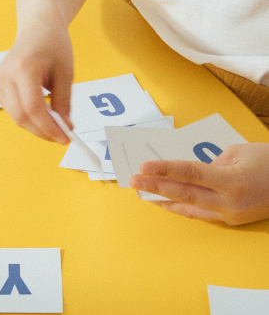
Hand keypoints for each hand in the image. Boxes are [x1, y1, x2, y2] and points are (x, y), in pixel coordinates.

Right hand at [0, 18, 74, 143]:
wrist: (38, 28)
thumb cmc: (52, 44)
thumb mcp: (66, 73)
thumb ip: (63, 102)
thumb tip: (65, 126)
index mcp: (23, 69)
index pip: (32, 108)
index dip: (49, 127)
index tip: (65, 138)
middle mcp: (5, 75)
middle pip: (21, 116)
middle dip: (42, 131)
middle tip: (62, 136)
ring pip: (15, 116)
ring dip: (36, 125)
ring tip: (55, 123)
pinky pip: (12, 110)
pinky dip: (28, 117)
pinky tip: (42, 113)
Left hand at [130, 143, 268, 224]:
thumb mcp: (239, 152)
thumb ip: (211, 162)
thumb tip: (190, 172)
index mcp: (232, 182)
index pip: (190, 174)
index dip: (164, 171)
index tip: (143, 168)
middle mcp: (230, 202)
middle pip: (185, 195)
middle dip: (155, 188)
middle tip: (133, 182)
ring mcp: (232, 215)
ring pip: (190, 210)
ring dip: (164, 201)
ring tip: (143, 194)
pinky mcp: (234, 220)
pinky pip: (202, 214)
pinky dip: (183, 207)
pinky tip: (168, 202)